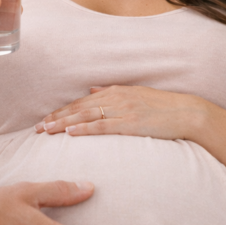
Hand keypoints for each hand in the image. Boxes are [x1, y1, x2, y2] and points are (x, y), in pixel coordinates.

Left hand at [35, 85, 206, 140]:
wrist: (187, 113)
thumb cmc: (163, 107)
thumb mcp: (135, 94)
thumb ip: (111, 92)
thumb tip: (91, 91)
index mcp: (115, 92)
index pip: (82, 102)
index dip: (62, 111)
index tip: (46, 120)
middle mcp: (116, 98)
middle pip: (79, 108)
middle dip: (56, 118)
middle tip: (37, 128)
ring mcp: (123, 110)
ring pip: (86, 116)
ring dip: (64, 124)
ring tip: (46, 131)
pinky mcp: (130, 123)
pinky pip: (103, 126)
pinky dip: (85, 129)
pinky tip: (70, 133)